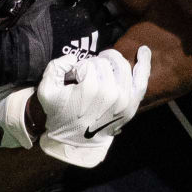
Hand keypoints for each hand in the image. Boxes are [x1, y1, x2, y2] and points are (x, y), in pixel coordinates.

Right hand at [36, 46, 150, 167]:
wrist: (74, 141)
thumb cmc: (60, 114)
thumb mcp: (46, 90)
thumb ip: (55, 67)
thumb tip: (72, 58)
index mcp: (90, 88)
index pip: (89, 64)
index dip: (79, 68)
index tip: (74, 78)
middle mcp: (111, 93)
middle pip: (106, 63)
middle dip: (95, 64)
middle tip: (88, 73)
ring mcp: (124, 100)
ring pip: (122, 66)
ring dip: (113, 62)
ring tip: (105, 64)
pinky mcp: (132, 105)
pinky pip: (142, 81)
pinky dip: (144, 64)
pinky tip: (144, 51)